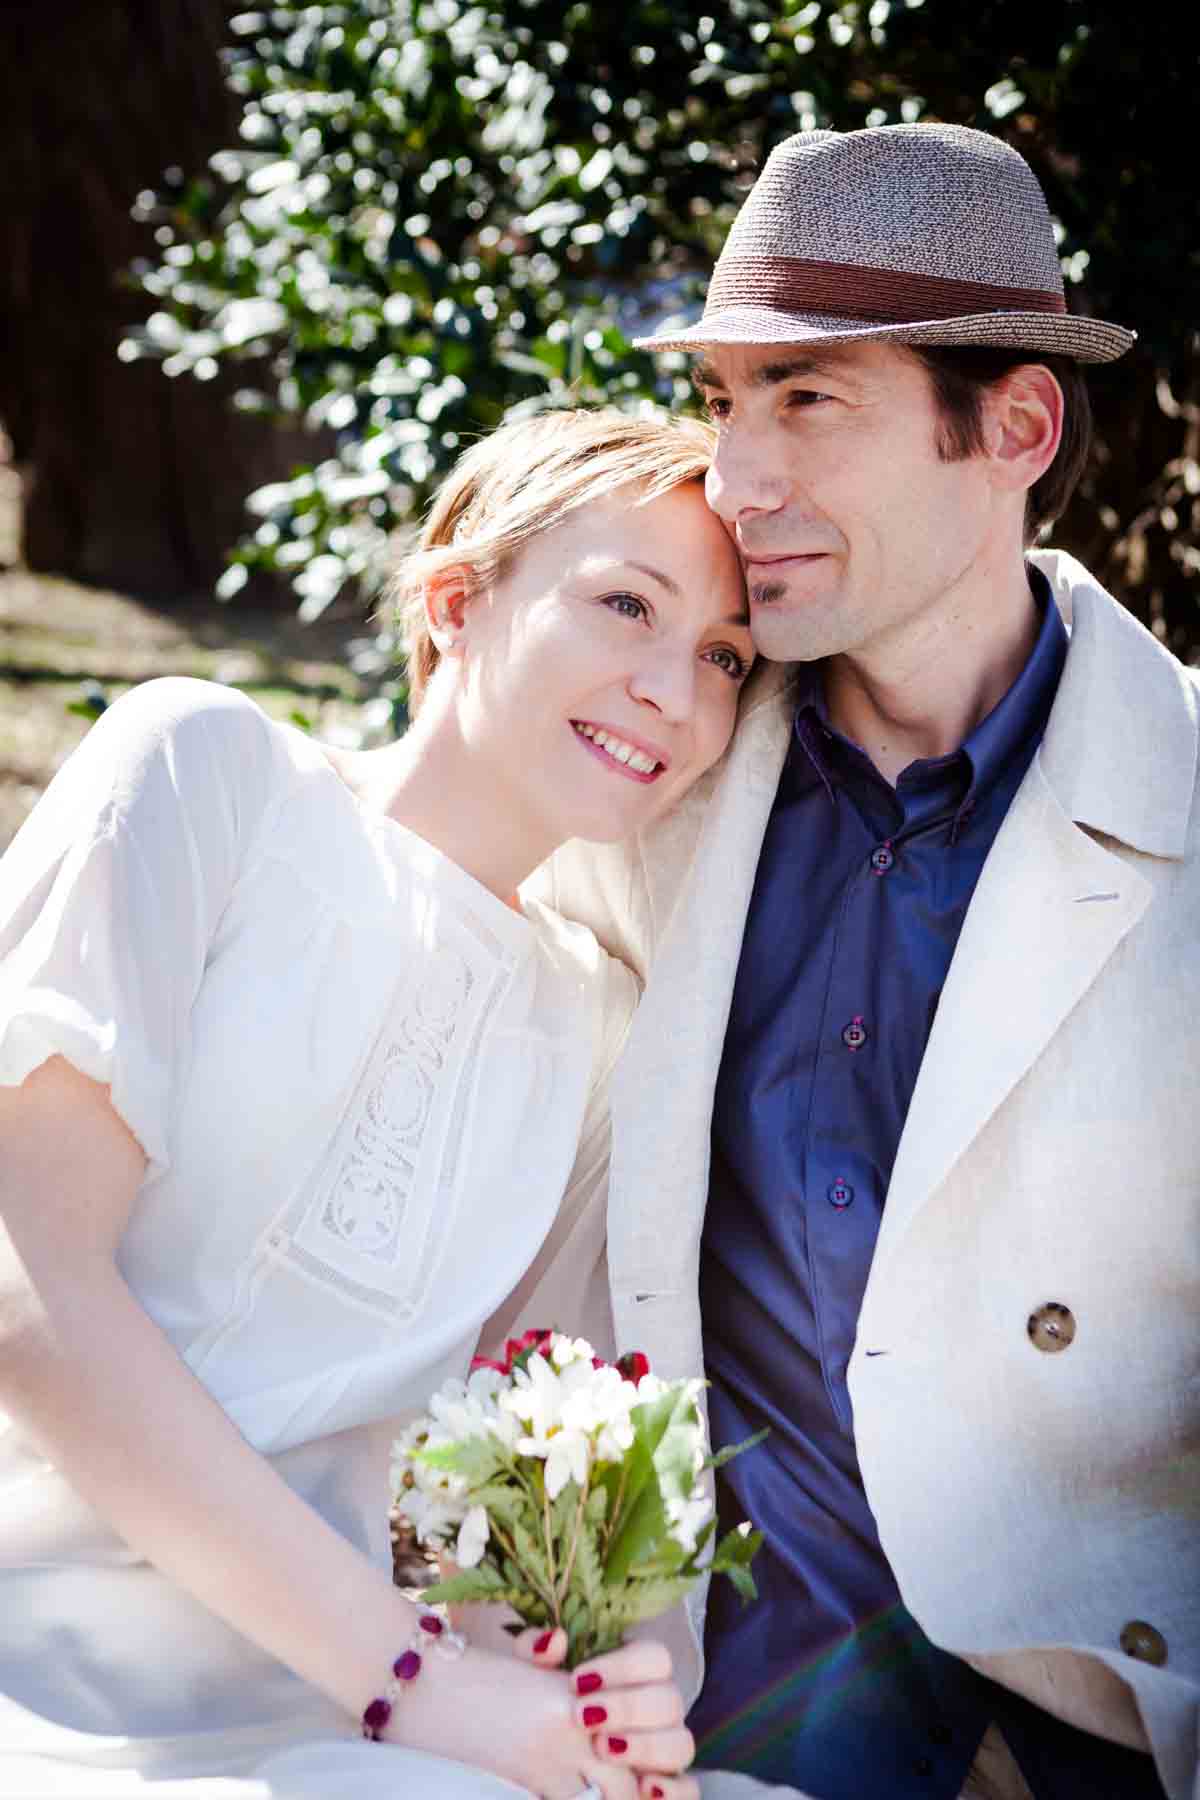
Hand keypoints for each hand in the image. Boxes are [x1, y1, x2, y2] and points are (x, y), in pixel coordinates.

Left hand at [515, 1627, 699, 1799]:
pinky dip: (674, 1790)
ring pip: (682, 1743)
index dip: (623, 1667)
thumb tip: (553, 1641)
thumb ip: (535, 1649)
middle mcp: (661, 1708)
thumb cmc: (549, 1703)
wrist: (547, 1748)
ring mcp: (667, 1747)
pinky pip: (689, 1790)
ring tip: (604, 1749)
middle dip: (627, 1708)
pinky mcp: (668, 1785)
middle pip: (670, 1698)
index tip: (577, 1682)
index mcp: (640, 1673)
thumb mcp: (536, 1672)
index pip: (655, 1657)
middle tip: (582, 1718)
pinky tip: (644, 1788)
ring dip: (646, 1747)